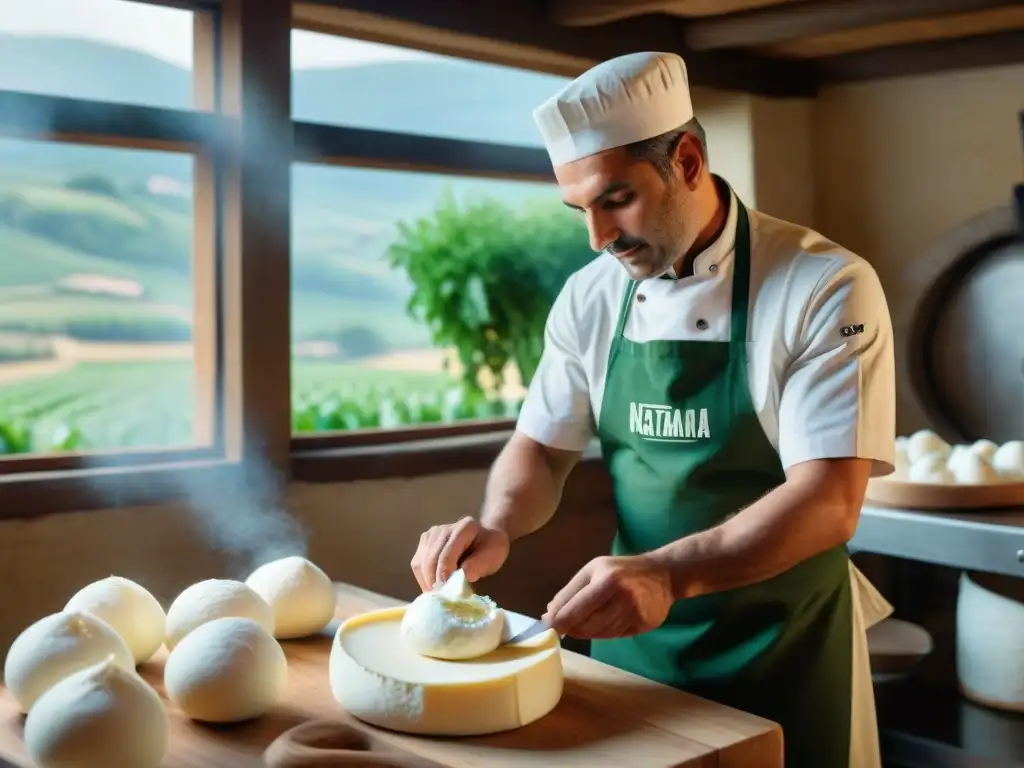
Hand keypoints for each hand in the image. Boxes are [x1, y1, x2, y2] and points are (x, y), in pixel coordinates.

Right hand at [410, 516, 510, 591]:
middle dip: (434, 580)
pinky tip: (432, 587)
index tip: (445, 591)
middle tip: (440, 599)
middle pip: (431, 558)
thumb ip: (479, 564)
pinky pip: (417, 564)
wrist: (484, 538)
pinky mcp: (424, 542)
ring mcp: (431, 534)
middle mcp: (444, 528)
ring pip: (421, 562)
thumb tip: (463, 575)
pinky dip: (423, 578)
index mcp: (464, 528)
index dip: (444, 573)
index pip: (447, 553)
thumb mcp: (493, 556)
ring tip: (437, 595)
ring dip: (427, 581)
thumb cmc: (490, 549)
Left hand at [543, 555, 672, 638]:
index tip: (547, 627)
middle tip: (564, 627)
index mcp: (607, 580)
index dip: (558, 621)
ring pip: (600, 633)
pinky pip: (615, 635)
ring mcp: (635, 613)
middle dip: (572, 629)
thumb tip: (549, 614)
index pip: (576, 608)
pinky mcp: (644, 625)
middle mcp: (622, 597)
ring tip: (584, 622)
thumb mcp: (593, 570)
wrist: (663, 574)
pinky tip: (604, 622)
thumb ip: (570, 591)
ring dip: (587, 632)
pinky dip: (604, 632)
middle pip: (587, 625)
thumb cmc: (621, 569)